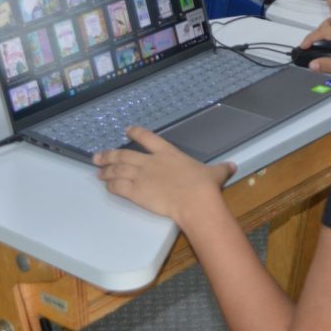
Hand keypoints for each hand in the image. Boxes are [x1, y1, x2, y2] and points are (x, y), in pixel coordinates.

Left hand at [94, 127, 235, 227]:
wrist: (194, 201)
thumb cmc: (204, 185)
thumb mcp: (215, 174)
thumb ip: (220, 169)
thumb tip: (233, 166)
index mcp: (168, 153)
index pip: (147, 139)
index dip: (135, 133)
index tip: (127, 130)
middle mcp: (151, 162)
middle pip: (124, 155)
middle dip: (109, 155)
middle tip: (97, 156)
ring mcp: (142, 176)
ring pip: (117, 170)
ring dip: (106, 170)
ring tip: (97, 172)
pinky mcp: (137, 192)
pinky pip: (119, 187)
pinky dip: (111, 185)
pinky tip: (106, 186)